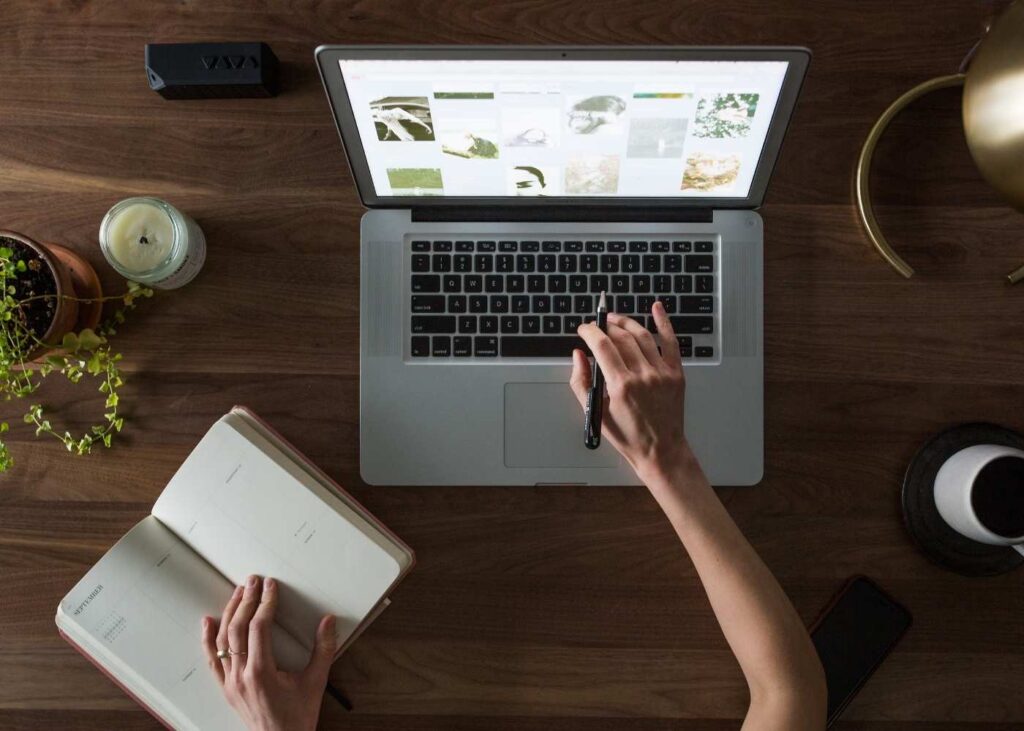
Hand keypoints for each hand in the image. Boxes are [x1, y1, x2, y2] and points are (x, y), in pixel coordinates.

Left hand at [202, 575, 336, 730]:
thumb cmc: (297, 716)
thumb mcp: (316, 682)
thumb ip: (323, 649)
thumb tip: (329, 620)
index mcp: (262, 673)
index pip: (259, 628)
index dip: (265, 603)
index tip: (271, 586)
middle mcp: (241, 676)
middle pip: (238, 629)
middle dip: (246, 601)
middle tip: (253, 581)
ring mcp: (230, 683)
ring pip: (222, 641)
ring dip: (229, 613)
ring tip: (237, 592)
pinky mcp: (226, 688)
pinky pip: (212, 660)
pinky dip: (208, 639)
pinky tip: (208, 621)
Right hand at [570, 301, 690, 480]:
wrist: (661, 450)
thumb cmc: (628, 436)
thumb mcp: (595, 412)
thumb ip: (581, 382)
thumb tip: (578, 355)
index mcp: (621, 386)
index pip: (602, 345)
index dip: (590, 331)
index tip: (583, 329)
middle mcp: (643, 376)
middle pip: (621, 337)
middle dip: (605, 326)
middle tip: (597, 326)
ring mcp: (662, 373)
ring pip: (642, 335)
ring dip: (626, 322)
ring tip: (614, 319)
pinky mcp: (676, 374)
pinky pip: (671, 342)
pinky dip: (664, 322)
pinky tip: (657, 308)